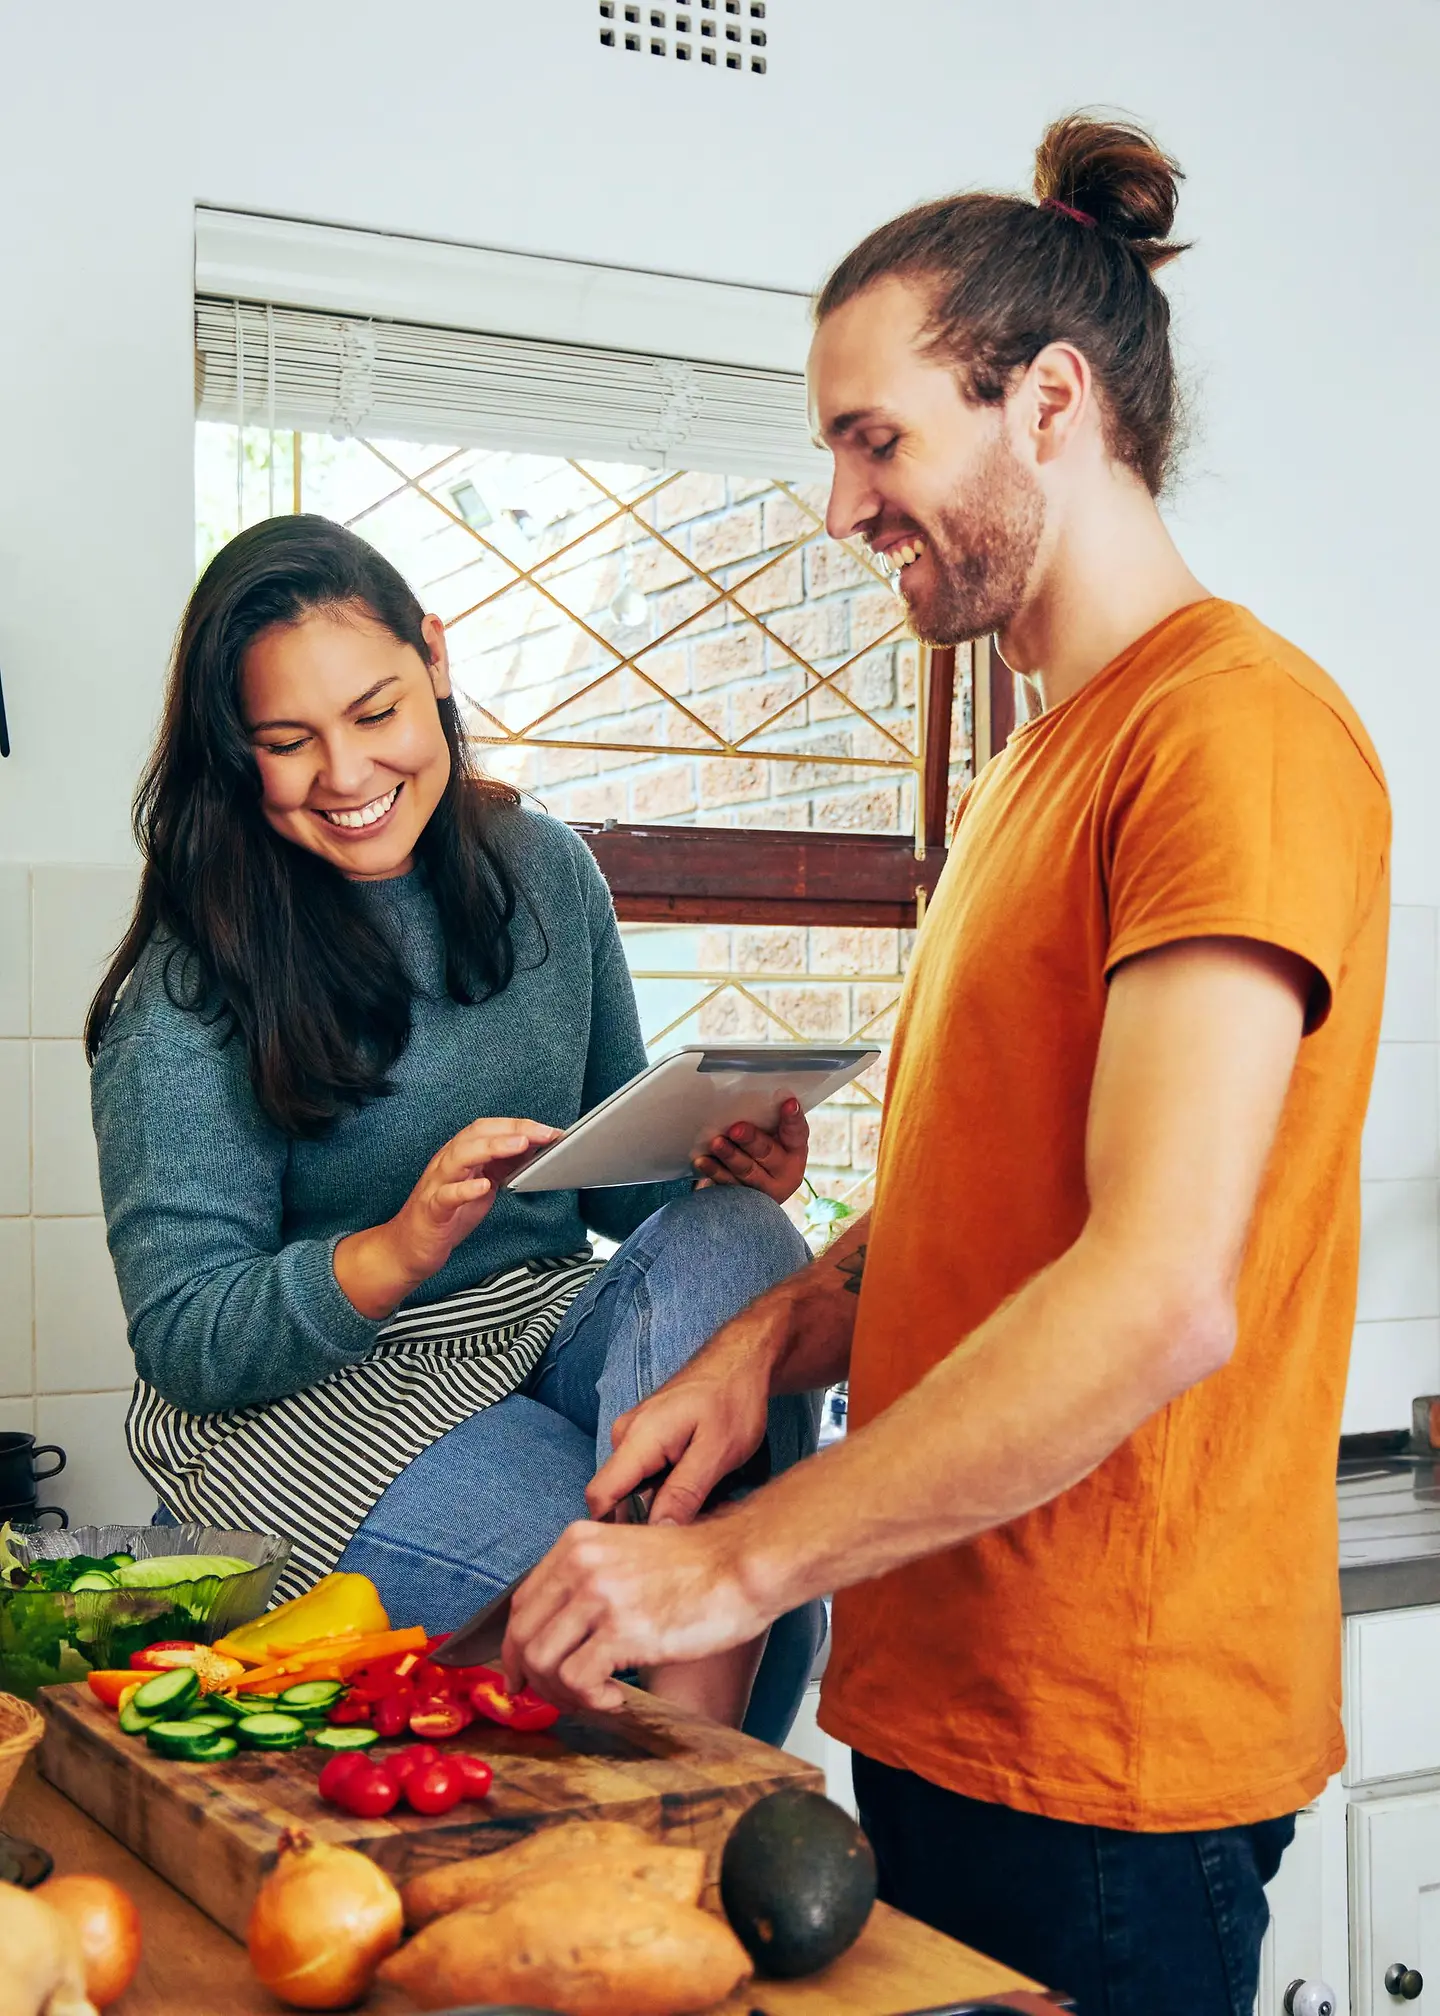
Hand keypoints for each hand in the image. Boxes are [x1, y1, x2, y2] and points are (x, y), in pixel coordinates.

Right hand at [387, 1115, 559, 1283]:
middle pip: (476, 1134)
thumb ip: (502, 1166)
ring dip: (491, 1148)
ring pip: (460, 1156)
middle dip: (512, 1130)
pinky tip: (484, 1186)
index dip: (519, 1125)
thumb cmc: (448, 1215)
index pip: (488, 1128)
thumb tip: (533, 1148)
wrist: (409, 1248)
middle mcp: (446, 1163)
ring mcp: (436, 1185)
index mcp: (460, 1155)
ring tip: (520, 1146)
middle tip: (544, 1133)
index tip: (549, 1130)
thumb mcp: (482, 1186)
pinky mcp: (432, 1210)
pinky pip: (446, 1195)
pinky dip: (465, 1189)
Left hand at [501, 1518, 770, 1710]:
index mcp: (577, 1543)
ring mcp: (599, 1596)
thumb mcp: (627, 1554)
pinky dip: (591, 1700)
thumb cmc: (697, 1566)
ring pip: (543, 1662)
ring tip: (595, 1697)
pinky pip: (577, 1680)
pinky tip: (615, 1698)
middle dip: (535, 1680)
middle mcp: (581, 1564)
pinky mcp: (622, 1630)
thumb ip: (588, 1581)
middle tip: (561, 1699)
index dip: (518, 1649)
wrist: (743, 1563)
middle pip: (524, 1637)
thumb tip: (556, 1633)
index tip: (525, 1676)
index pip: (521, 1605)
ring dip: (563, 1693)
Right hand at [585, 1305, 782, 1525]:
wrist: (741, 1361)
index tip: (650, 1551)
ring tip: (702, 1506)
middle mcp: (625, 1436)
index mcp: (637, 1438)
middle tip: (691, 1532)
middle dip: (648, 1521)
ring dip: (662, 1506)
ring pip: (635, 1489)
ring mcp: (635, 1436)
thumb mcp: (716, 1453)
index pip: (599, 1497)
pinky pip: (645, 1476)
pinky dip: (667, 1490)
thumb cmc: (733, 1399)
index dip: (617, 1530)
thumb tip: (656, 1536)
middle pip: (618, 1498)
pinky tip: (697, 1490)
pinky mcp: (647, 1439)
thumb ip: (683, 1495)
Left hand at [692, 1097, 808, 1202]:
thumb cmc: (764, 1149)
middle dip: (752, 1140)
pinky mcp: (744, 1199)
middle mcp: (785, 1171)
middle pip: (768, 1153)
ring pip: (747, 1171)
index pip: (797, 1131)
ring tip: (716, 1143)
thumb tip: (748, 1091)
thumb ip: (767, 1119)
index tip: (788, 1103)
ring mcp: (764, 1188)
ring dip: (730, 1155)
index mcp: (795, 1149)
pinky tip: (702, 1161)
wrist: (756, 1189)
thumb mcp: (773, 1135)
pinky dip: (714, 1171)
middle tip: (736, 1129)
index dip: (793, 1118)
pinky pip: (728, 1184)